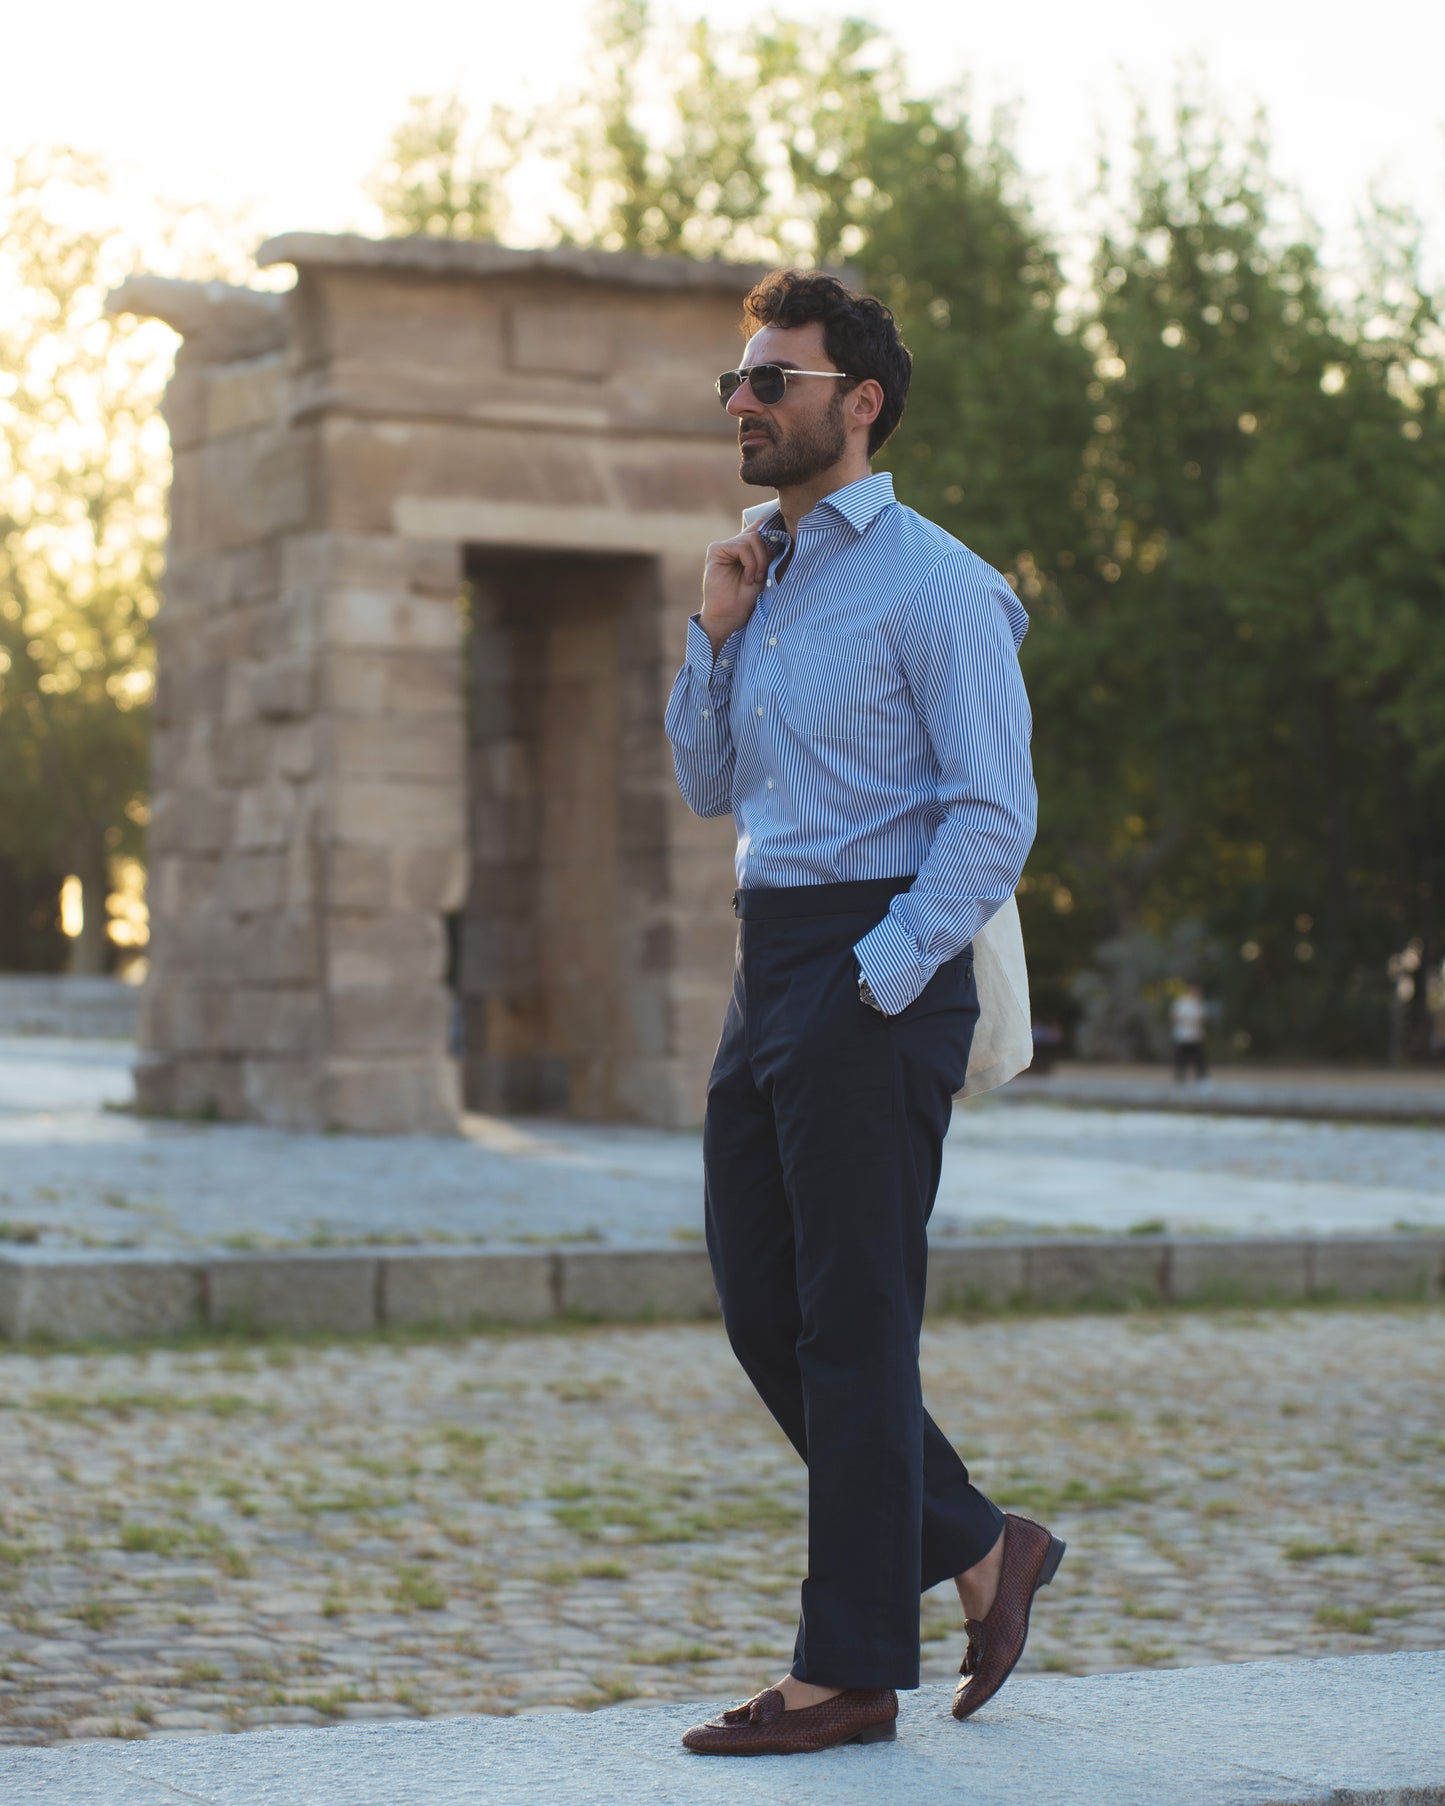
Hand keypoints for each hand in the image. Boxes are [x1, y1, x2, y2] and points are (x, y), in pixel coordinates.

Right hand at [701, 528, 768, 653]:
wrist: (730, 616)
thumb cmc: (747, 598)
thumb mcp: (765, 572)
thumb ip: (767, 552)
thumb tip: (777, 526)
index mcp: (746, 548)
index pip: (760, 528)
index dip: (772, 529)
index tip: (786, 534)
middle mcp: (734, 544)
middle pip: (759, 533)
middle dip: (767, 554)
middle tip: (764, 576)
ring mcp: (724, 546)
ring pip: (752, 539)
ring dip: (760, 561)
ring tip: (756, 579)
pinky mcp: (716, 550)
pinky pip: (742, 546)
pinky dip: (750, 563)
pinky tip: (748, 578)